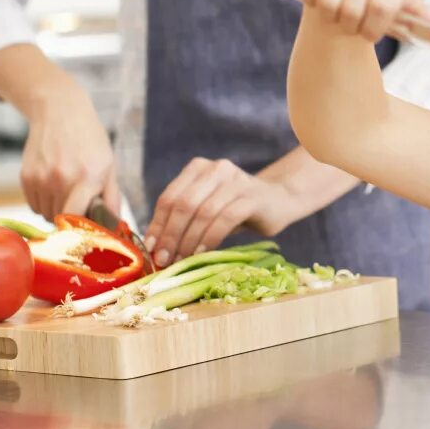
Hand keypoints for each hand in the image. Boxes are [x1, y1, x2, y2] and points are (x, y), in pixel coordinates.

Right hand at [20, 84, 118, 219]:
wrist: (60, 111)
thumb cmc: (89, 139)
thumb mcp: (109, 164)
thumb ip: (112, 198)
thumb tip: (115, 228)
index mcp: (87, 177)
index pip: (76, 218)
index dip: (80, 229)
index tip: (85, 229)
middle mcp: (61, 179)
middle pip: (61, 219)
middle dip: (71, 219)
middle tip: (79, 203)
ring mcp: (41, 178)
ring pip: (46, 214)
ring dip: (56, 210)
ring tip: (66, 190)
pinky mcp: (26, 177)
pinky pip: (34, 205)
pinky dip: (43, 202)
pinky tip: (52, 184)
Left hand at [144, 158, 295, 266]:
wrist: (278, 201)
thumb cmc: (236, 210)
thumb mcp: (206, 211)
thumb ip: (183, 222)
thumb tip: (155, 248)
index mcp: (198, 168)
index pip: (169, 197)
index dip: (157, 224)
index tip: (151, 249)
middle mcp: (216, 169)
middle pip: (184, 204)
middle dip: (170, 235)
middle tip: (164, 259)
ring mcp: (236, 180)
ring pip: (203, 212)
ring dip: (188, 240)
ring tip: (181, 260)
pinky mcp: (252, 197)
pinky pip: (225, 218)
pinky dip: (210, 238)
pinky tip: (202, 252)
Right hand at [290, 0, 429, 42]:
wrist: (342, 0)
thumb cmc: (374, 9)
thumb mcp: (403, 19)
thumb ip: (425, 26)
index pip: (383, 7)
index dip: (373, 29)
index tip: (370, 32)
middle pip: (354, 6)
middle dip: (350, 25)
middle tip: (351, 21)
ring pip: (329, 1)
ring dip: (329, 16)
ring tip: (336, 10)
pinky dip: (310, 1)